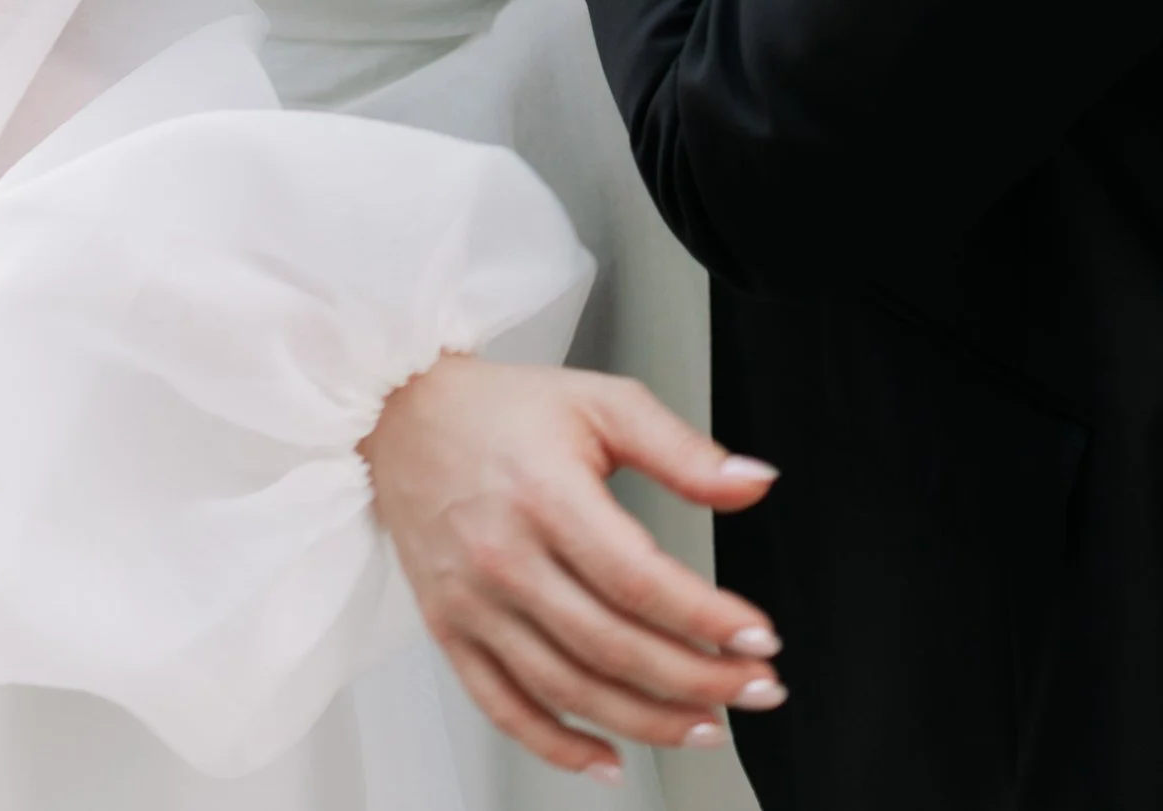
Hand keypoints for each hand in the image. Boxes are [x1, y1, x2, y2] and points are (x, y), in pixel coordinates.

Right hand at [362, 354, 783, 781]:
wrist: (402, 416)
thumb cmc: (505, 409)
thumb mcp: (603, 404)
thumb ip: (683, 450)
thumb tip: (754, 483)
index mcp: (547, 495)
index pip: (638, 580)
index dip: (707, 618)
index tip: (759, 637)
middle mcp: (505, 557)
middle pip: (611, 645)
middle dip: (696, 679)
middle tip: (754, 688)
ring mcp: (473, 603)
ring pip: (568, 687)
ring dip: (645, 721)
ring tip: (706, 724)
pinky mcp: (449, 631)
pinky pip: (504, 707)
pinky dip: (557, 745)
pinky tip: (609, 758)